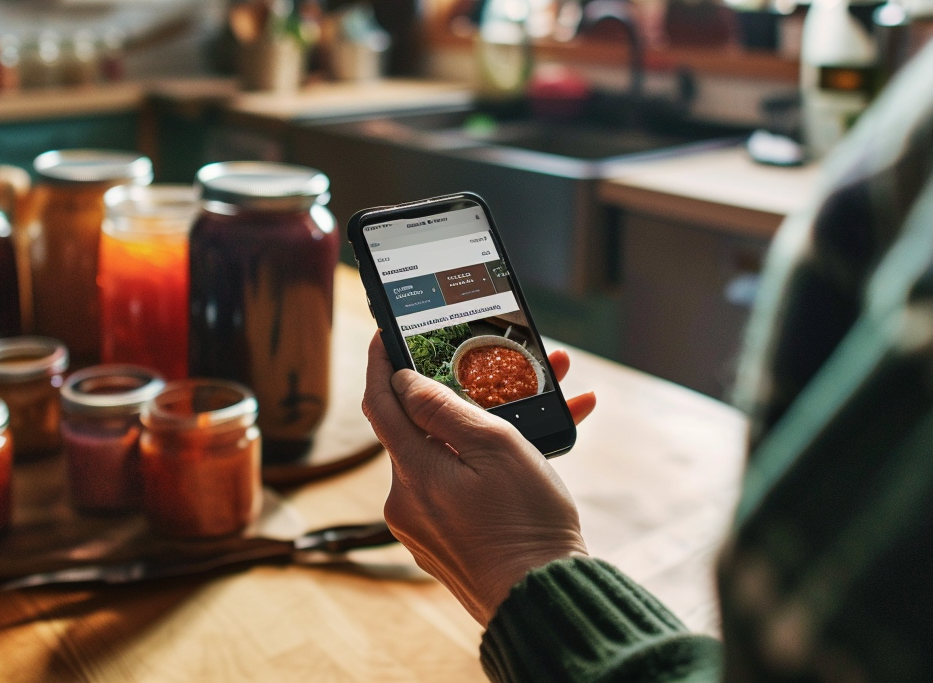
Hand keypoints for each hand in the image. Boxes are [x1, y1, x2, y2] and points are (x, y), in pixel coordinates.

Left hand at [360, 332, 597, 623]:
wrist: (544, 601)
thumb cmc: (526, 523)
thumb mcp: (495, 448)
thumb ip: (443, 409)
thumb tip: (402, 381)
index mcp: (414, 472)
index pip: (381, 401)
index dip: (381, 362)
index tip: (386, 332)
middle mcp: (408, 501)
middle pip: (423, 429)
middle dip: (464, 394)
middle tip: (501, 368)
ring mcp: (426, 526)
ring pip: (451, 458)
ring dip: (493, 430)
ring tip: (550, 405)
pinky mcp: (447, 544)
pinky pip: (462, 490)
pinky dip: (493, 467)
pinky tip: (540, 453)